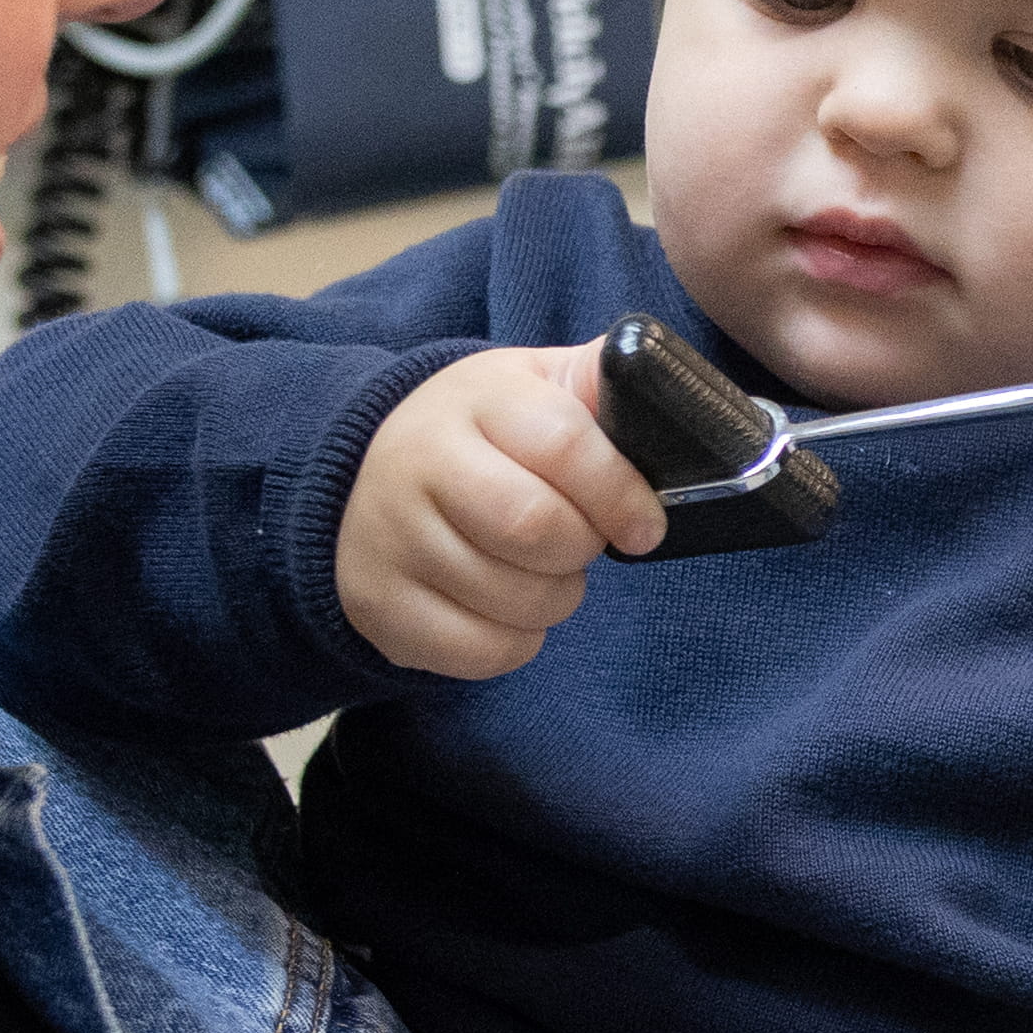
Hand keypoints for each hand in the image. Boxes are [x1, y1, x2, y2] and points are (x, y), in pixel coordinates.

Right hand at [331, 351, 669, 679]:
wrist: (372, 471)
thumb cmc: (487, 434)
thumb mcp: (540, 384)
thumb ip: (602, 381)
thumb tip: (660, 385)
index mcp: (477, 398)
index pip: (564, 446)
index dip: (621, 496)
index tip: (643, 525)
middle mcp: (418, 461)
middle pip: (536, 528)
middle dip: (582, 549)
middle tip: (579, 542)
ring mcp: (390, 537)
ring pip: (515, 599)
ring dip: (555, 599)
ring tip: (540, 570)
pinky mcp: (379, 605)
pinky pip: (481, 650)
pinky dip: (517, 641)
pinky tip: (505, 607)